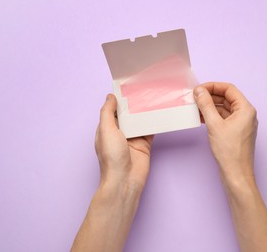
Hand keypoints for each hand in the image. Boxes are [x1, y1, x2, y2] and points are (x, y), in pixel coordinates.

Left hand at [72, 94, 152, 251]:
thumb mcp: (106, 130)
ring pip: (140, 120)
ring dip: (145, 111)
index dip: (119, 99)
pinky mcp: (145, 144)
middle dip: (134, 104)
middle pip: (128, 114)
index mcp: (107, 129)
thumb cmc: (112, 157)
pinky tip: (160, 112)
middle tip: (144, 88)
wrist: (125, 180)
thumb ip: (107, 112)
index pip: (113, 110)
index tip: (127, 86)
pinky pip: (150, 129)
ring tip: (153, 96)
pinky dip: (154, 122)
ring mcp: (133, 138)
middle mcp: (120, 132)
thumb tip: (111, 96)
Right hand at [193, 82, 257, 181]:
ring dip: (210, 107)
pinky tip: (200, 118)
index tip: (199, 89)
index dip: (213, 86)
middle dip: (210, 96)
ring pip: (224, 108)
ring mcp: (241, 124)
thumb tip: (199, 91)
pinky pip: (223, 119)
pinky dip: (212, 116)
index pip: (229, 89)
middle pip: (226, 98)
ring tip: (195, 107)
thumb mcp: (214, 125)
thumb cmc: (230, 152)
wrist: (236, 174)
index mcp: (246, 109)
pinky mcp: (235, 132)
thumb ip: (206, 105)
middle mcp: (246, 114)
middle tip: (195, 97)